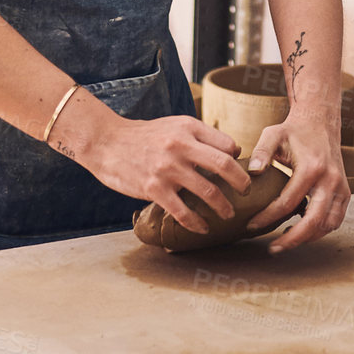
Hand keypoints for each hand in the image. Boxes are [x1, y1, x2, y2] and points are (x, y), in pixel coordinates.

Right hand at [71, 109, 249, 235]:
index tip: (241, 173)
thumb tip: (230, 152)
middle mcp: (181, 146)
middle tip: (247, 192)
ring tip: (228, 214)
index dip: (239, 160)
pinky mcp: (154, 188)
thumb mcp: (174, 125)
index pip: (227, 145)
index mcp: (188, 128)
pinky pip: (183, 211)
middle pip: (225, 165)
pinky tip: (202, 228)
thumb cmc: (144, 136)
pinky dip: (197, 223)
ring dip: (223, 207)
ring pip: (208, 191)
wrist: (107, 142)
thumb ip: (199, 136)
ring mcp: (167, 168)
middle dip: (241, 183)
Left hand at [243, 110, 350, 252]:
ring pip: (328, 224)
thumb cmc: (294, 130)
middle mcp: (331, 179)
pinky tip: (302, 230)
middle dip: (293, 239)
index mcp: (312, 167)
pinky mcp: (346, 192)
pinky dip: (321, 230)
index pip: (288, 202)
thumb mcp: (273, 134)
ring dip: (308, 237)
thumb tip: (252, 173)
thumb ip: (261, 152)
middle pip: (314, 221)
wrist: (320, 121)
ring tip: (286, 240)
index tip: (252, 225)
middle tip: (273, 248)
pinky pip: (336, 219)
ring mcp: (341, 186)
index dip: (268, 217)